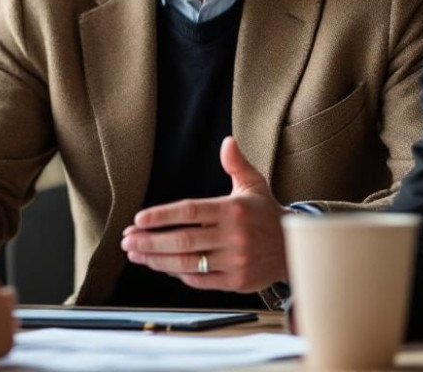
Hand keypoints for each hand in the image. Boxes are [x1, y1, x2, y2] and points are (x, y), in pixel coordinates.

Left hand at [120, 136, 288, 292]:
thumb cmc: (266, 214)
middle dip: (150, 241)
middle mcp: (233, 237)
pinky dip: (178, 274)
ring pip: (187, 263)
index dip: (161, 216)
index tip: (139, 219)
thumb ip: (237, 164)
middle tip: (127, 239)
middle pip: (183, 241)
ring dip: (156, 260)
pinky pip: (200, 280)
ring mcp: (235, 261)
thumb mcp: (255, 185)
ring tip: (135, 253)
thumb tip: (228, 141)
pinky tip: (161, 266)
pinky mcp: (236, 282)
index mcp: (233, 210)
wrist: (296, 248)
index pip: (190, 212)